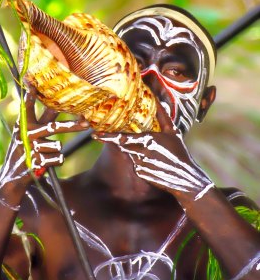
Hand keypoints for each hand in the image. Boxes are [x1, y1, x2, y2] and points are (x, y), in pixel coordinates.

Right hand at [0, 90, 89, 210]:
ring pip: (58, 145)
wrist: (13, 176)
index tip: (32, 83)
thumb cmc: (25, 149)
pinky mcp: (36, 162)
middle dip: (73, 126)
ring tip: (45, 153)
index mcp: (23, 124)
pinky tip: (44, 163)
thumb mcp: (25, 132)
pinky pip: (59, 158)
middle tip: (87, 123)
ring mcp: (31, 149)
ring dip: (56, 150)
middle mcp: (26, 134)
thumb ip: (39, 119)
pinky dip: (56, 161)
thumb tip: (54, 102)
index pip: (27, 107)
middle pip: (54, 127)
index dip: (30, 95)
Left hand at [93, 102, 213, 200]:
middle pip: (122, 145)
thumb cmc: (179, 152)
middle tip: (98, 135)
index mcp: (147, 140)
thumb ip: (164, 117)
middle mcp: (141, 152)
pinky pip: (136, 165)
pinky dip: (141, 163)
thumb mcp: (173, 133)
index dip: (107, 136)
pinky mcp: (140, 173)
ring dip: (136, 152)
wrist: (185, 178)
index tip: (94, 134)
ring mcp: (139, 164)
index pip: (122, 137)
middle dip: (111, 139)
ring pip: (130, 154)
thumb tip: (159, 101)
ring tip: (154, 155)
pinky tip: (154, 165)